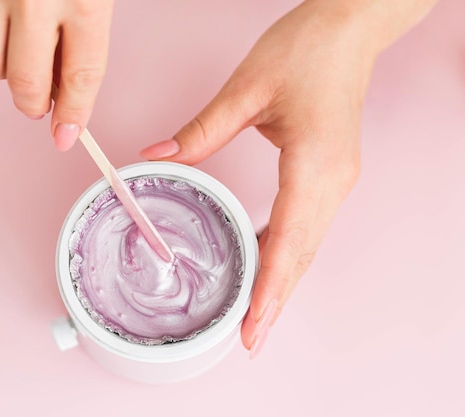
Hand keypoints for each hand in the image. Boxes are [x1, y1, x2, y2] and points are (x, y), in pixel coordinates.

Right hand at [0, 0, 113, 149]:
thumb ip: (82, 33)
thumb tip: (61, 86)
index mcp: (83, 0)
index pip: (81, 77)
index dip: (74, 113)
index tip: (67, 134)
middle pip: (26, 83)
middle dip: (33, 103)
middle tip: (39, 99)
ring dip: (1, 66)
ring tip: (16, 44)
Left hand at [141, 0, 434, 357]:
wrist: (350, 28)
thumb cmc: (308, 50)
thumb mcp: (247, 88)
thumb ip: (201, 130)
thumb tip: (158, 157)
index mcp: (314, 164)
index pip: (288, 241)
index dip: (268, 289)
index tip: (252, 327)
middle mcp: (333, 182)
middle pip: (301, 256)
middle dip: (276, 302)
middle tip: (249, 340)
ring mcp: (337, 180)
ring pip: (307, 246)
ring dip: (282, 283)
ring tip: (255, 316)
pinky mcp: (331, 174)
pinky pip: (307, 225)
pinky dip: (286, 253)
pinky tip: (263, 263)